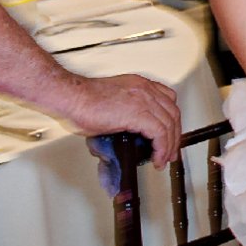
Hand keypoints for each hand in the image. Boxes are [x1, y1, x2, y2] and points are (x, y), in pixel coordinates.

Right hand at [60, 72, 182, 164]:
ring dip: (169, 146)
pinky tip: (156, 158)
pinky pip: (160, 133)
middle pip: (173, 113)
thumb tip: (127, 137)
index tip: (170, 136)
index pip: (168, 102)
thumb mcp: (112, 105)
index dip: (172, 121)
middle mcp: (144, 90)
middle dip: (175, 136)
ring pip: (169, 124)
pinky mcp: (138, 113)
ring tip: (163, 159)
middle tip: (170, 153)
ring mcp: (143, 99)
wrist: (71, 97)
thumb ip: (126, 117)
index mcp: (139, 86)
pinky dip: (161, 148)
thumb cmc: (83, 101)